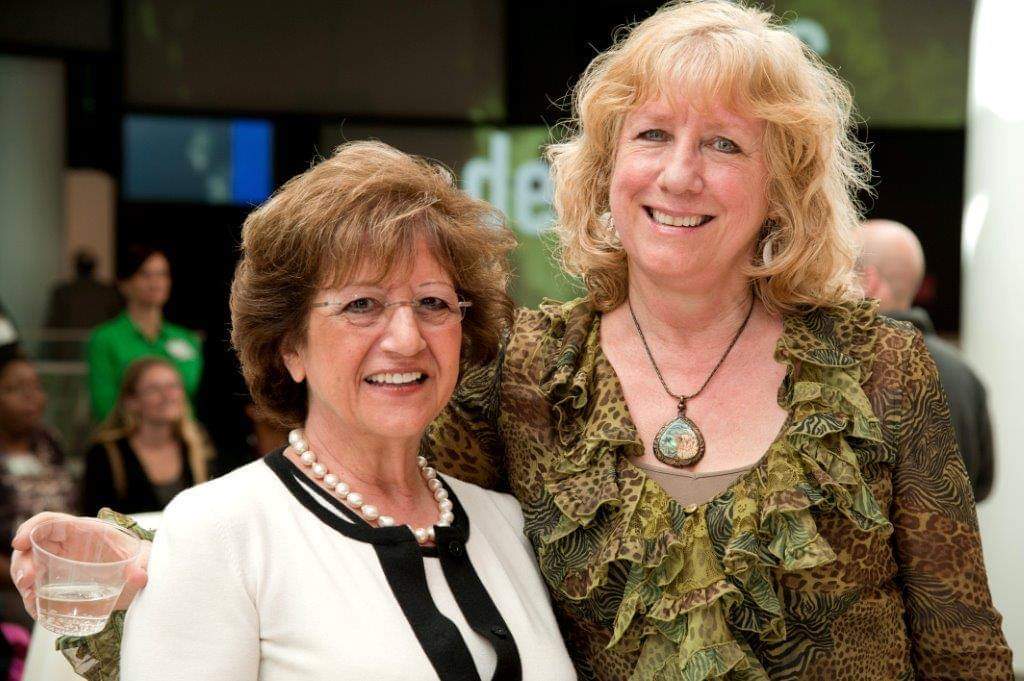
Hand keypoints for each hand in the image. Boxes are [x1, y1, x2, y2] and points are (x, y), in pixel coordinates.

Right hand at [10, 512, 150, 618]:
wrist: (142, 573)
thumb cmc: (139, 559)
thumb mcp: (143, 560)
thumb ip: (143, 565)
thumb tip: (139, 576)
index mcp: (85, 531)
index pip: (50, 522)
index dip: (31, 528)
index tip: (19, 542)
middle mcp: (68, 545)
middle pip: (34, 546)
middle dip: (23, 562)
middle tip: (28, 582)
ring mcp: (62, 563)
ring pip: (32, 567)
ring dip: (25, 582)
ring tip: (32, 599)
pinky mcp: (60, 583)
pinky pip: (39, 588)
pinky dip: (33, 598)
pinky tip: (37, 609)